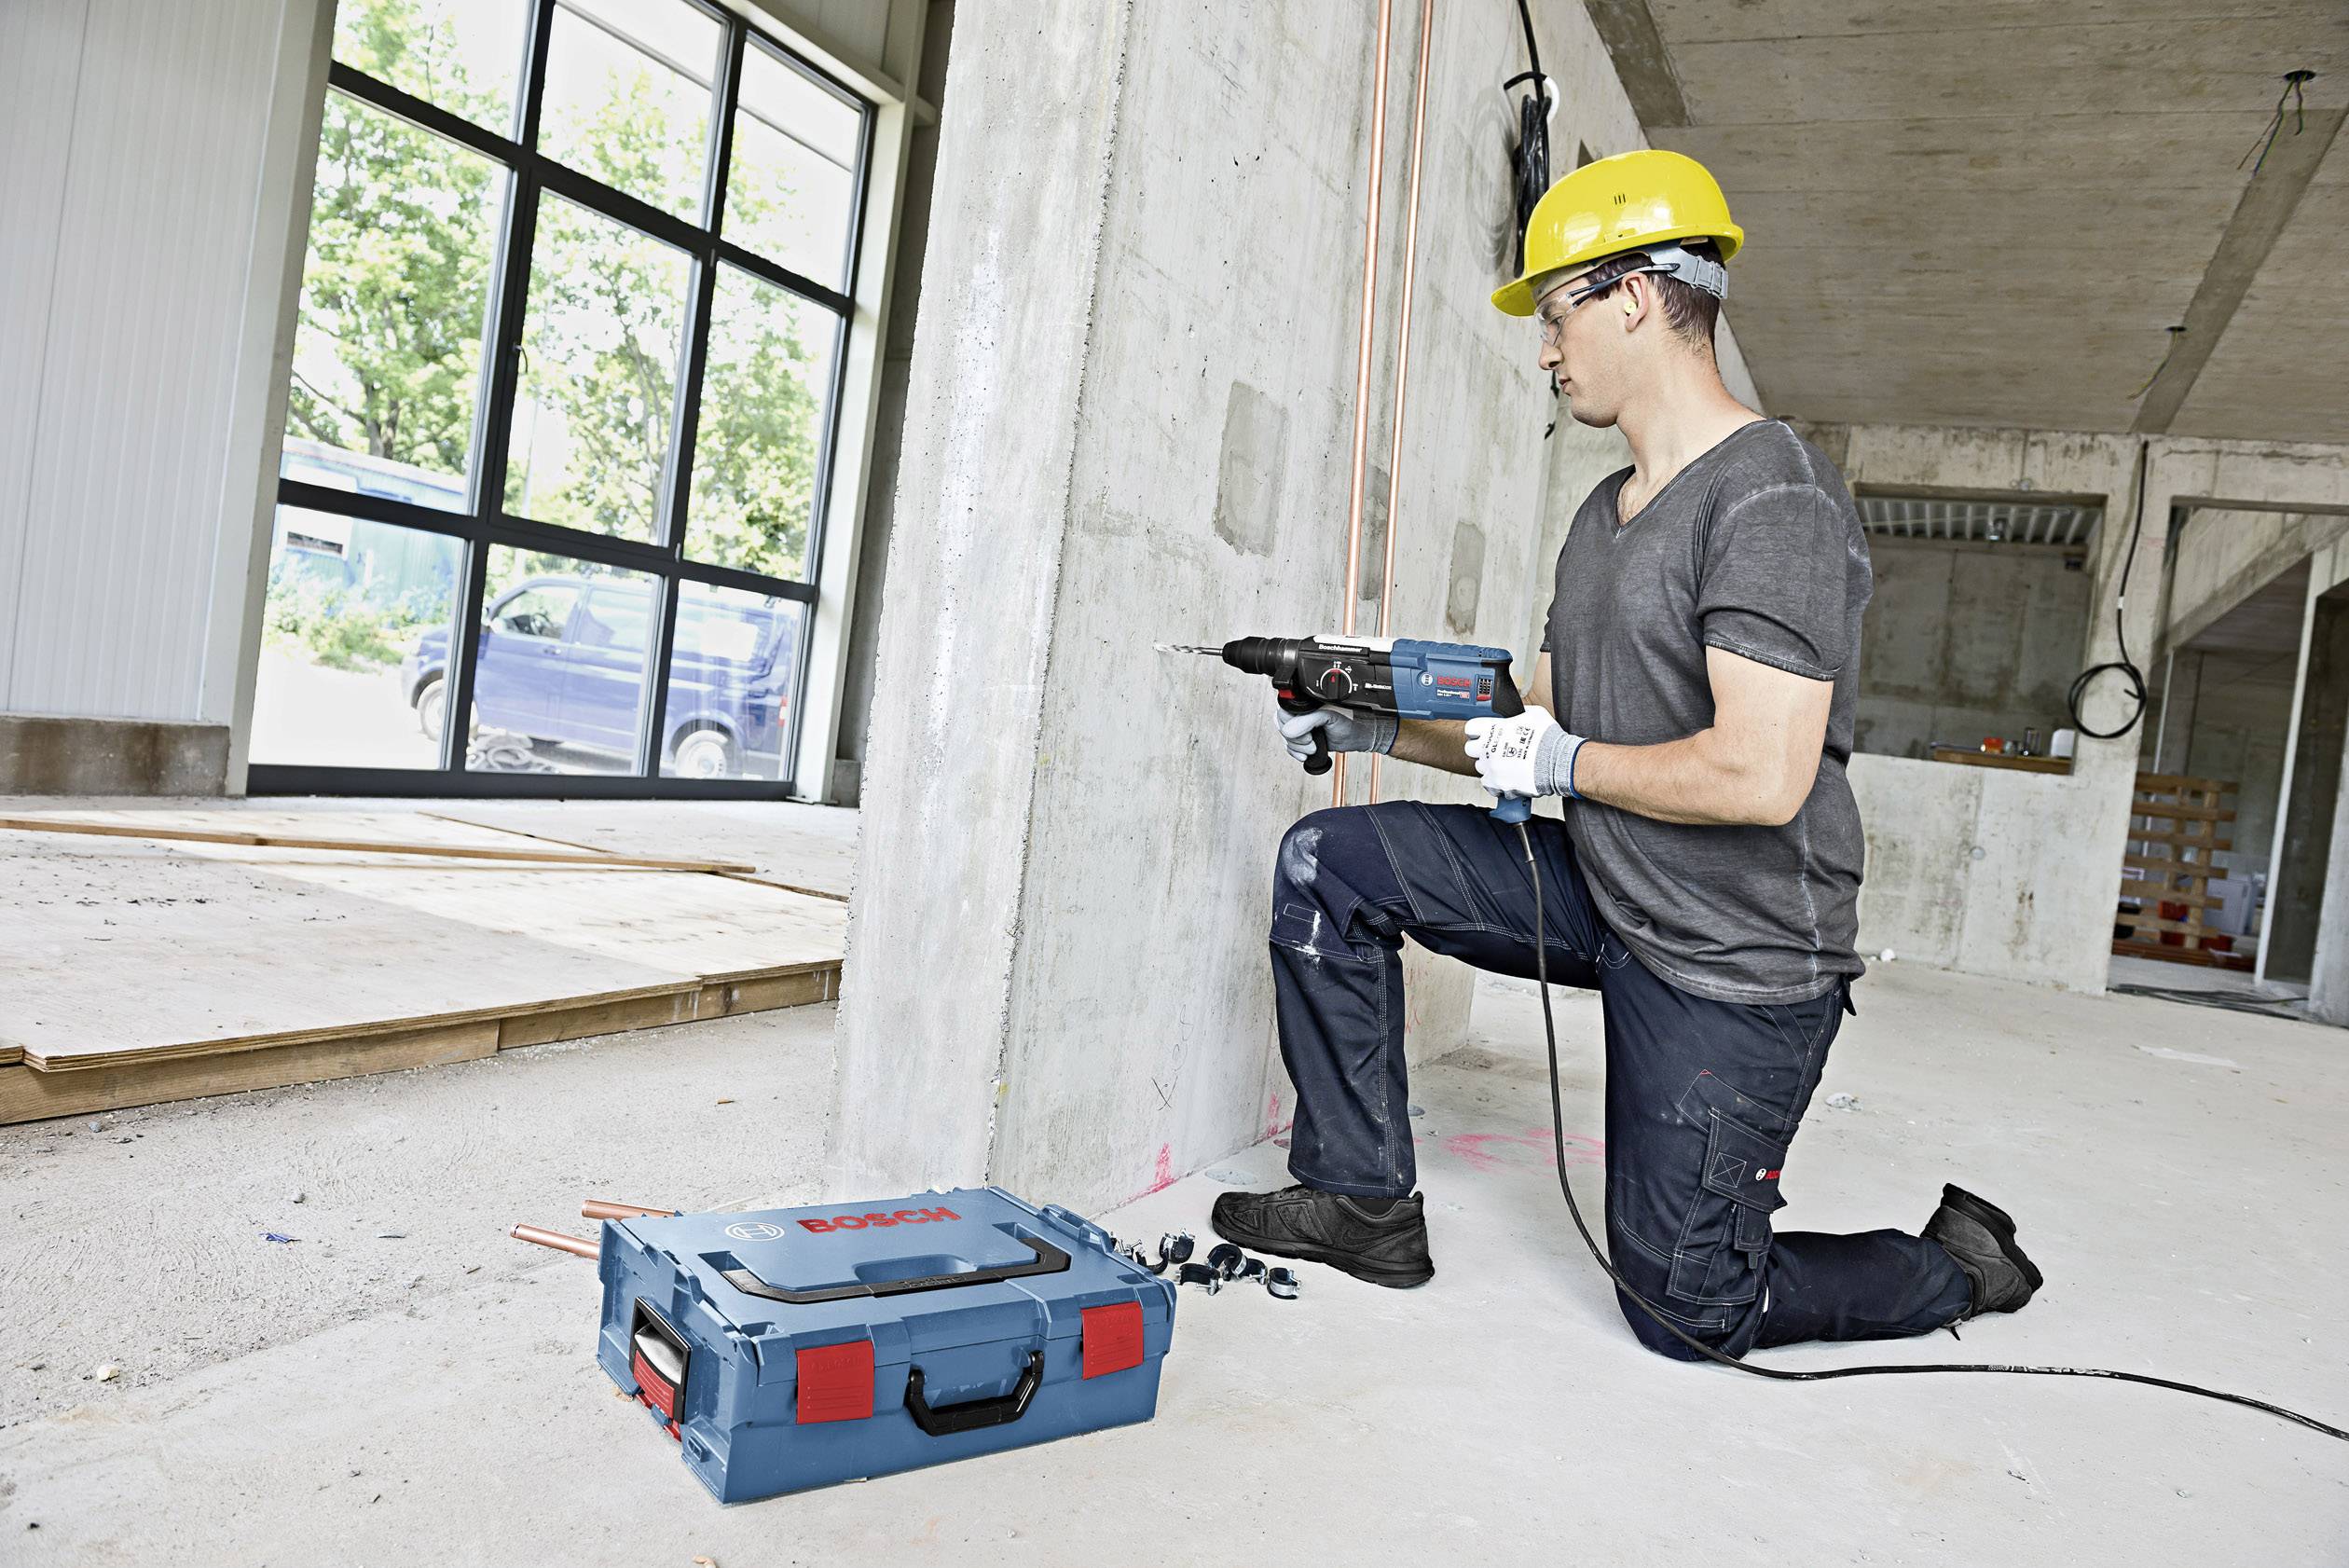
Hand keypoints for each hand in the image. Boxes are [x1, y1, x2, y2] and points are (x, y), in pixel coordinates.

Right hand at [1276, 705, 1396, 761]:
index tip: (1305, 732)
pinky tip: (1306, 754)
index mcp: (1304, 702)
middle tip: (1311, 740)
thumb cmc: (1347, 722)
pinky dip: (1296, 753)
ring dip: (1299, 747)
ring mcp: (1301, 727)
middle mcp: (1300, 713)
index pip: (1282, 712)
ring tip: (1314, 746)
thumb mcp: (1327, 717)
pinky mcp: (1303, 739)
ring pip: (1285, 739)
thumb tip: (1288, 731)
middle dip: (1296, 738)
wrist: (1356, 737)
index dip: (1290, 725)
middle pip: (1282, 727)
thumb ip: (1306, 721)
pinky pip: (1289, 747)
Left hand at [1464, 709, 1580, 798]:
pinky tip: (1507, 776)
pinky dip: (1496, 781)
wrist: (1559, 762)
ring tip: (1505, 764)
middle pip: (1471, 749)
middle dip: (1481, 749)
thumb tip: (1515, 712)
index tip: (1482, 734)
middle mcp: (1489, 747)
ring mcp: (1492, 766)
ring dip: (1490, 765)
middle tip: (1494, 750)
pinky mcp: (1497, 783)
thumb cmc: (1549, 738)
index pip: (1471, 727)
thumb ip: (1518, 712)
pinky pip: (1488, 783)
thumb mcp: (1535, 714)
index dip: (1477, 731)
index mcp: (1495, 728)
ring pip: (1480, 766)